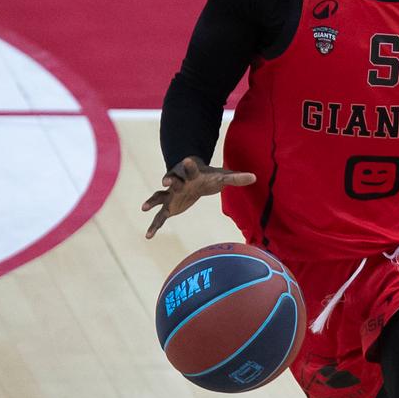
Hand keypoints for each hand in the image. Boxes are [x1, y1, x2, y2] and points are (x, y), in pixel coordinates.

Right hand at [141, 156, 256, 238]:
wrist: (191, 176)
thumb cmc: (208, 176)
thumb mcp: (222, 177)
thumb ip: (236, 178)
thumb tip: (255, 177)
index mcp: (191, 175)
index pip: (191, 169)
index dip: (189, 166)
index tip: (187, 160)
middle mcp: (178, 183)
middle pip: (173, 181)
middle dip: (170, 180)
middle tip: (166, 180)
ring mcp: (171, 195)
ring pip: (159, 196)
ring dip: (152, 201)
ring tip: (144, 207)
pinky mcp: (169, 207)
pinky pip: (159, 217)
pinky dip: (154, 226)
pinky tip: (148, 237)